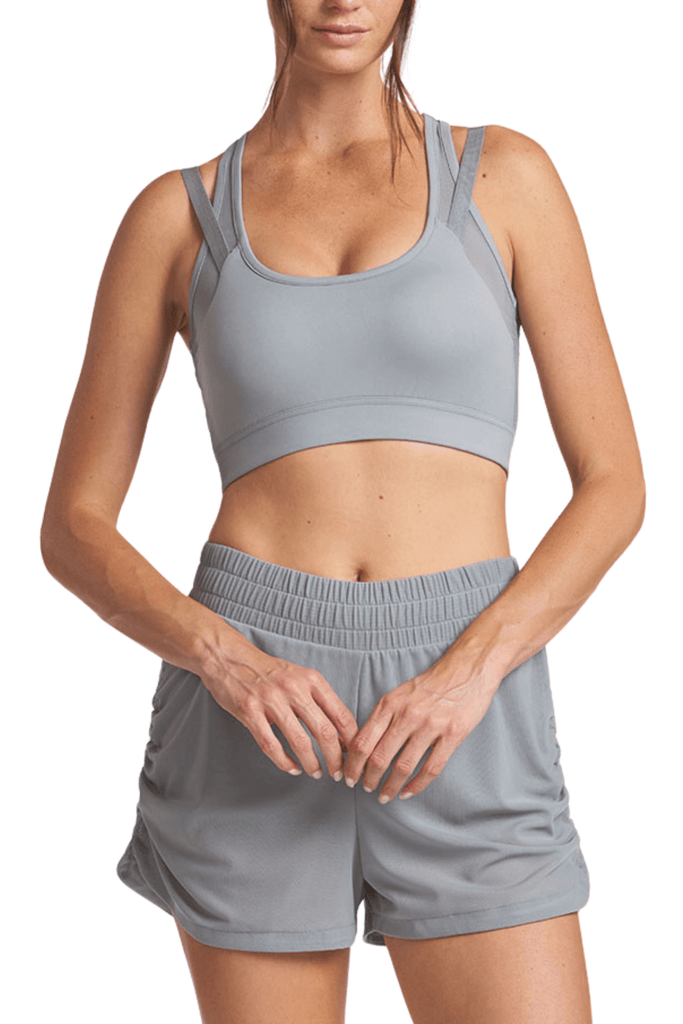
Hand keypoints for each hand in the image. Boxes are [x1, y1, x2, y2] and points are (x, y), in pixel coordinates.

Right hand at [201, 646, 358, 780]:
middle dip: (335, 759)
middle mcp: (294, 689)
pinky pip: (271, 745)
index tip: (353, 756)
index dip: (351, 741)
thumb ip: (319, 701)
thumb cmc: (268, 671)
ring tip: (316, 773)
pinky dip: (284, 762)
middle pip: (325, 732)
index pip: (341, 715)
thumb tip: (341, 734)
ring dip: (312, 764)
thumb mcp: (300, 677)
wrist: (229, 657)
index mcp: (312, 679)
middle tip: (338, 774)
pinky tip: (292, 768)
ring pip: (300, 742)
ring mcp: (271, 700)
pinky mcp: (249, 712)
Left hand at [343, 658, 500, 801]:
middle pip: (379, 757)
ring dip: (390, 786)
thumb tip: (363, 744)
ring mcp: (431, 725)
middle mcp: (407, 715)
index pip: (362, 741)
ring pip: (403, 766)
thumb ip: (383, 716)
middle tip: (366, 789)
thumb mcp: (399, 693)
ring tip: (385, 795)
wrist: (467, 669)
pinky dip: (417, 786)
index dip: (352, 764)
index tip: (349, 776)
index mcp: (390, 704)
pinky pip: (431, 768)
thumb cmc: (431, 684)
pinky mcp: (452, 734)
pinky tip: (408, 793)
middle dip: (368, 779)